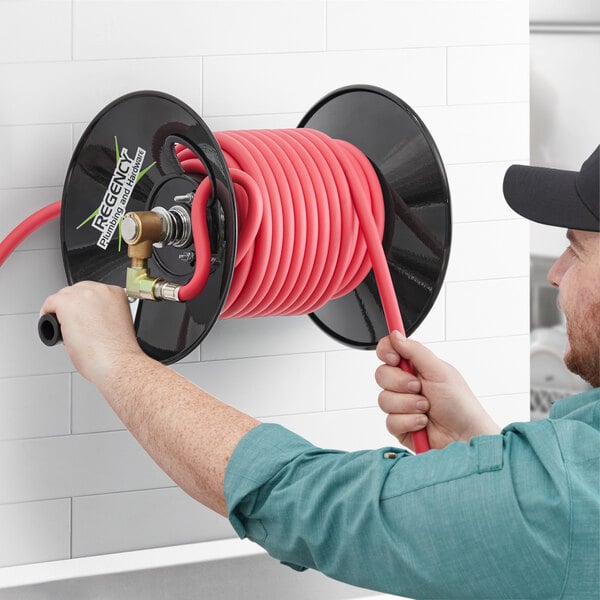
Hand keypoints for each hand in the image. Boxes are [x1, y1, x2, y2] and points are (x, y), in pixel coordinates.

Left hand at [40, 281, 144, 384]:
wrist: (117, 361)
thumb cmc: (118, 351)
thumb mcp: (118, 323)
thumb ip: (105, 314)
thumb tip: (89, 318)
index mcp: (116, 293)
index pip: (93, 292)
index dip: (85, 306)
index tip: (83, 317)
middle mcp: (101, 290)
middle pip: (77, 291)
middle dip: (73, 307)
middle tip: (73, 324)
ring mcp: (83, 295)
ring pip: (64, 296)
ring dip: (61, 311)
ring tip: (65, 328)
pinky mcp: (67, 303)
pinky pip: (50, 303)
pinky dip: (48, 313)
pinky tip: (53, 325)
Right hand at [375, 331, 499, 450]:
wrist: (465, 437)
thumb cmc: (460, 404)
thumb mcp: (440, 371)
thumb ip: (415, 351)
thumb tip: (396, 335)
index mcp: (415, 367)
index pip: (389, 351)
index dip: (386, 352)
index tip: (395, 358)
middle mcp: (405, 384)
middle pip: (381, 374)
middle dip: (400, 383)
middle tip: (419, 387)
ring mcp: (401, 405)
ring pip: (384, 399)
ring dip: (408, 405)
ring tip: (426, 409)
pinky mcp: (399, 425)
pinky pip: (389, 420)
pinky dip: (409, 422)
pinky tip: (423, 423)